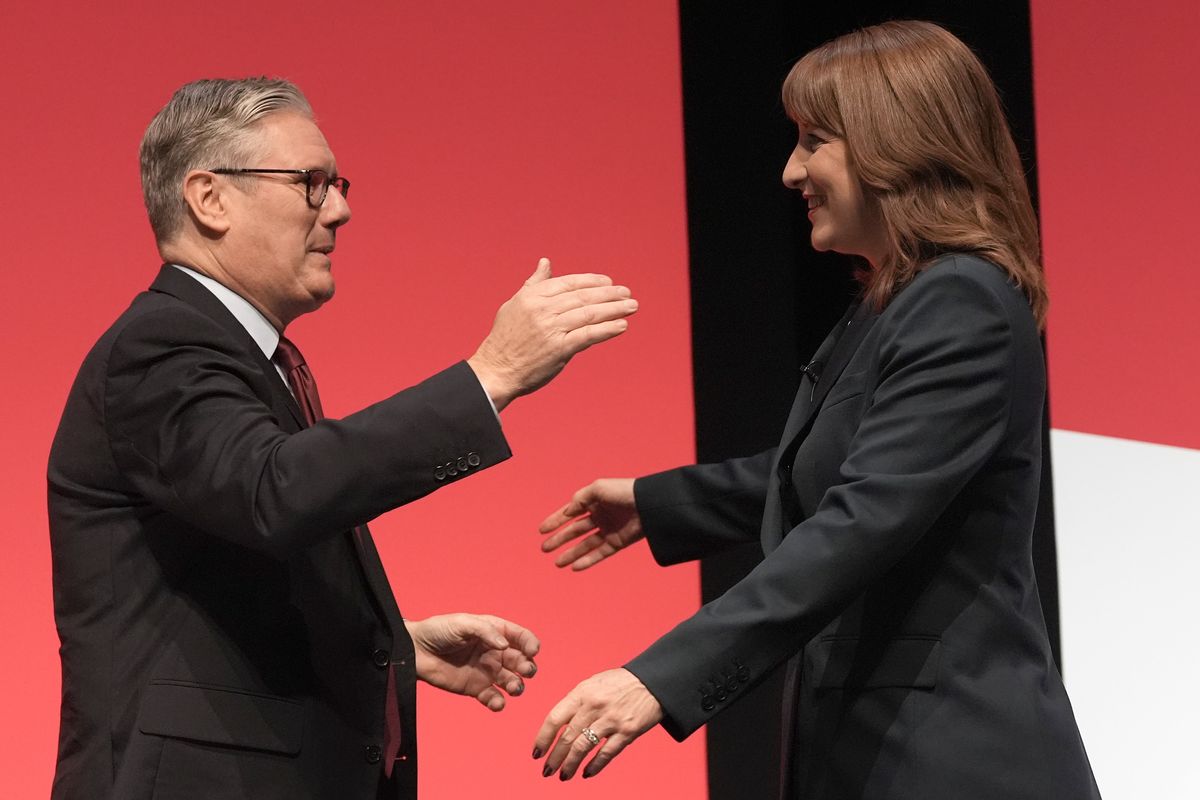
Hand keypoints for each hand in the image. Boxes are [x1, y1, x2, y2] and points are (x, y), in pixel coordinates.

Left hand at [405, 613, 539, 710]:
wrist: (415, 651)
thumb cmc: (438, 630)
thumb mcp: (462, 623)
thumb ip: (485, 631)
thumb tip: (505, 645)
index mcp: (495, 632)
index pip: (521, 637)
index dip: (530, 643)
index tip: (533, 651)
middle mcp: (495, 652)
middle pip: (521, 661)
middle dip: (528, 667)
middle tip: (525, 671)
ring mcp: (486, 672)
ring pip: (511, 681)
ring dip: (517, 686)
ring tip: (513, 688)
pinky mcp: (475, 689)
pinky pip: (493, 698)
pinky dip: (498, 703)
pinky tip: (496, 702)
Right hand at [467, 258, 637, 411]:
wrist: (495, 370)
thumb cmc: (505, 338)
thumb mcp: (515, 304)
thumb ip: (534, 284)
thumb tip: (546, 262)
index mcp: (533, 296)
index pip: (569, 283)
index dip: (592, 281)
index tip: (609, 282)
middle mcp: (543, 310)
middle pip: (583, 297)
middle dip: (609, 294)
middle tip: (627, 293)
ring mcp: (552, 329)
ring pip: (590, 314)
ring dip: (614, 309)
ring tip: (631, 307)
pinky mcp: (559, 349)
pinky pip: (588, 335)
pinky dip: (607, 329)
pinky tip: (622, 325)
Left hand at [532, 668, 662, 779]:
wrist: (652, 681)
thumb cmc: (619, 684)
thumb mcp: (592, 684)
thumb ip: (576, 703)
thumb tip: (558, 727)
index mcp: (582, 692)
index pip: (555, 718)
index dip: (543, 738)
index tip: (537, 753)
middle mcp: (594, 706)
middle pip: (567, 737)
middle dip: (554, 758)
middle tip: (547, 770)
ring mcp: (611, 719)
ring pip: (583, 748)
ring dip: (570, 765)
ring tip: (564, 775)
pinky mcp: (628, 731)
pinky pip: (606, 753)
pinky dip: (594, 766)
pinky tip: (586, 773)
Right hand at [539, 478, 642, 570]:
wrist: (648, 505)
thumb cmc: (623, 492)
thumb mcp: (597, 489)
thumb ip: (579, 499)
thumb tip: (567, 512)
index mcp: (594, 502)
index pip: (570, 513)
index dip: (555, 521)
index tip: (541, 530)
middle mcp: (599, 516)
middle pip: (575, 531)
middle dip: (559, 539)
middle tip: (544, 548)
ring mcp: (608, 530)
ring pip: (585, 545)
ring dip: (570, 553)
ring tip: (556, 563)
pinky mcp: (617, 542)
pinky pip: (599, 554)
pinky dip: (587, 561)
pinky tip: (574, 567)